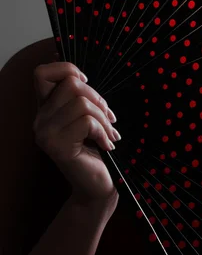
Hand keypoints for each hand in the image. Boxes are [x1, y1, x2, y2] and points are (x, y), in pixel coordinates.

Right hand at [33, 59, 120, 205]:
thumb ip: (82, 96)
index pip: (42, 73)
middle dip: (98, 99)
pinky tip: (106, 145)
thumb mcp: (89, 115)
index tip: (87, 84)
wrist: (98, 185)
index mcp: (46, 108)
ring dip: (103, 118)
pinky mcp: (57, 147)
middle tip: (108, 119)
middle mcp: (39, 119)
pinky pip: (86, 122)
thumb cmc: (97, 147)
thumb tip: (82, 75)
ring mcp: (45, 134)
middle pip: (71, 84)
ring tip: (109, 134)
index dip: (67, 69)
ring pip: (81, 103)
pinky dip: (103, 132)